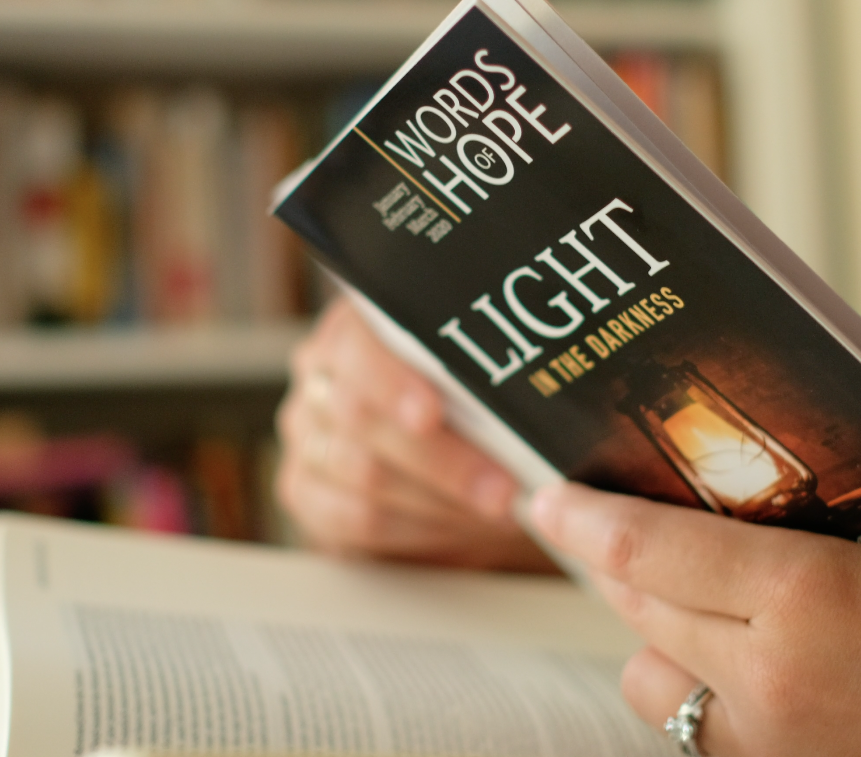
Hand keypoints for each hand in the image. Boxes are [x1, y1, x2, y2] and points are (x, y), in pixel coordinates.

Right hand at [276, 297, 556, 572]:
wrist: (445, 473)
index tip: (435, 412)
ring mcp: (308, 440)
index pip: (356, 346)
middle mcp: (320, 379)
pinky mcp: (308, 497)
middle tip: (504, 487)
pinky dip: (420, 530)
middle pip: (361, 417)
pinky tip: (463, 528)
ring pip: (364, 475)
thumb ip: (489, 370)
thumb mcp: (478, 383)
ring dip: (441, 500)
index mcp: (352, 330)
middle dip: (442, 458)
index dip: (393, 379)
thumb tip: (551, 363)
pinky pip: (356, 521)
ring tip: (501, 510)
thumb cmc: (469, 414)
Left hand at [530, 482, 860, 756]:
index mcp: (809, 594)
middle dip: (612, 566)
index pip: (649, 550)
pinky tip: (738, 667)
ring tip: (695, 606)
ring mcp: (773, 748)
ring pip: (652, 682)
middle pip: (638, 610)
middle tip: (601, 529)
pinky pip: (698, 734)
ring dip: (655, 637)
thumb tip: (715, 521)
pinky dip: (699, 694)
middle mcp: (772, 678)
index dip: (584, 519)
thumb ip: (799, 543)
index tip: (545, 497)